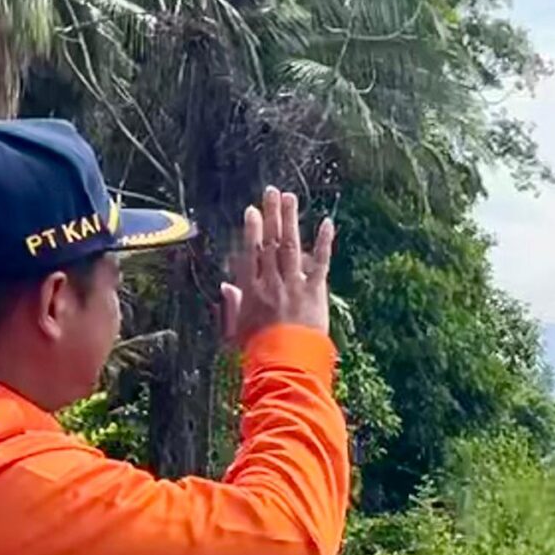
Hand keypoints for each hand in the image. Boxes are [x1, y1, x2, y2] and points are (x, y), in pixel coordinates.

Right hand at [219, 187, 334, 344]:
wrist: (285, 362)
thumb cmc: (259, 350)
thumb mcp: (238, 329)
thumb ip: (233, 304)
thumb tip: (226, 286)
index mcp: (251, 290)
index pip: (250, 253)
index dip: (251, 230)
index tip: (251, 211)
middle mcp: (271, 281)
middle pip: (269, 242)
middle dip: (270, 215)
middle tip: (272, 192)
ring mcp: (293, 284)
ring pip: (290, 245)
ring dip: (290, 220)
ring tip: (290, 198)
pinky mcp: (314, 291)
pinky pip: (320, 262)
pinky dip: (324, 242)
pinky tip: (328, 223)